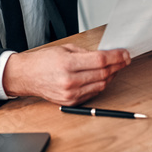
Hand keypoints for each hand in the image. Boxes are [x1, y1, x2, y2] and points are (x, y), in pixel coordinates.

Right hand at [3, 44, 130, 105]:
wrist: (26, 76)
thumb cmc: (43, 61)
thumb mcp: (65, 49)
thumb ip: (86, 53)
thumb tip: (107, 55)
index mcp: (67, 64)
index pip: (100, 61)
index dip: (116, 57)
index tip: (125, 54)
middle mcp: (69, 81)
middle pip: (103, 73)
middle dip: (118, 66)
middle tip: (124, 60)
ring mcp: (70, 94)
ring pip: (101, 85)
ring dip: (111, 76)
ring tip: (115, 67)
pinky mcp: (71, 102)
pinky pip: (93, 93)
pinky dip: (101, 84)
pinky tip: (103, 77)